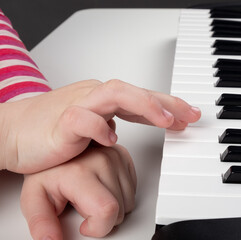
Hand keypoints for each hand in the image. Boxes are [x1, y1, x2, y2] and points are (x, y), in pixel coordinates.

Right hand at [0, 79, 200, 172]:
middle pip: (135, 91)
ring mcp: (78, 106)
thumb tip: (136, 125)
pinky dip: (99, 127)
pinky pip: (82, 119)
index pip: (142, 97)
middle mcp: (95, 98)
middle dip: (166, 102)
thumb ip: (116, 123)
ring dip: (143, 106)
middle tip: (189, 115)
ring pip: (114, 94)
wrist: (14, 133)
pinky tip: (112, 139)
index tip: (191, 115)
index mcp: (104, 100)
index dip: (169, 104)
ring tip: (166, 121)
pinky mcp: (61, 122)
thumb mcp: (94, 127)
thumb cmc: (53, 130)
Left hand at [20, 144, 136, 239]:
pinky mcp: (124, 156)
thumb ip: (41, 223)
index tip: (84, 225)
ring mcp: (115, 156)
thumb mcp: (34, 199)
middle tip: (83, 205)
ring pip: (128, 202)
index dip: (98, 227)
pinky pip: (132, 189)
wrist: (52, 144)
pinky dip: (120, 195)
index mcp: (80, 173)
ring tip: (91, 195)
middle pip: (119, 210)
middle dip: (103, 218)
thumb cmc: (46, 171)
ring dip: (113, 206)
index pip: (107, 210)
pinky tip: (102, 187)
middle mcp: (102, 161)